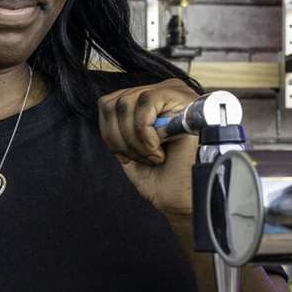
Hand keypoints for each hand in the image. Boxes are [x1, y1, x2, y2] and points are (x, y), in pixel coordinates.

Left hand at [97, 79, 199, 220]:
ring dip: (135, 139)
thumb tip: (106, 109)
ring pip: (126, 102)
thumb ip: (118, 126)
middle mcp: (162, 93)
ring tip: (154, 155)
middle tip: (143, 158)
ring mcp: (174, 93)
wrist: (185, 199)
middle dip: (121, 139)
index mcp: (148, 105)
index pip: (109, 103)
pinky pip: (146, 103)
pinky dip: (146, 133)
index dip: (110, 133)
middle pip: (114, 102)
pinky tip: (160, 150)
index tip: (127, 156)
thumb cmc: (163, 178)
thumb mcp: (130, 149)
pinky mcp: (184, 99)